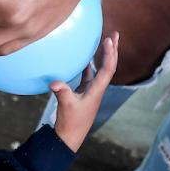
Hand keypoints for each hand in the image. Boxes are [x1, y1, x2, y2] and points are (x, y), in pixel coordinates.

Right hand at [52, 32, 119, 151]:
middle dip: (113, 50)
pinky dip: (89, 64)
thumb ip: (62, 92)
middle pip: (108, 65)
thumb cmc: (70, 122)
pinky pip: (88, 74)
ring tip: (105, 41)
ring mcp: (91, 90)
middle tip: (115, 34)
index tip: (110, 40)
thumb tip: (54, 82)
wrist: (70, 136)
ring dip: (103, 55)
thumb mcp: (66, 106)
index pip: (107, 69)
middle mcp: (97, 88)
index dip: (110, 54)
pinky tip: (85, 57)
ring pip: (100, 69)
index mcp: (97, 90)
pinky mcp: (83, 93)